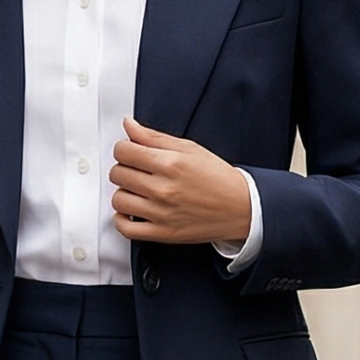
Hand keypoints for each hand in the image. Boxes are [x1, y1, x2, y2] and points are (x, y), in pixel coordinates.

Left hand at [110, 116, 251, 244]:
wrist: (240, 207)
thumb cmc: (217, 177)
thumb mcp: (189, 148)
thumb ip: (154, 137)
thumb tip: (128, 125)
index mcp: (171, 163)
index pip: (124, 151)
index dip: (123, 148)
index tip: (130, 152)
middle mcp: (164, 189)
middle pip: (118, 174)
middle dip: (124, 168)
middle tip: (136, 170)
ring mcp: (162, 213)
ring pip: (118, 200)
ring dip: (123, 193)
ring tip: (136, 191)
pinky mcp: (163, 233)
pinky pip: (126, 229)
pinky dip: (121, 220)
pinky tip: (131, 211)